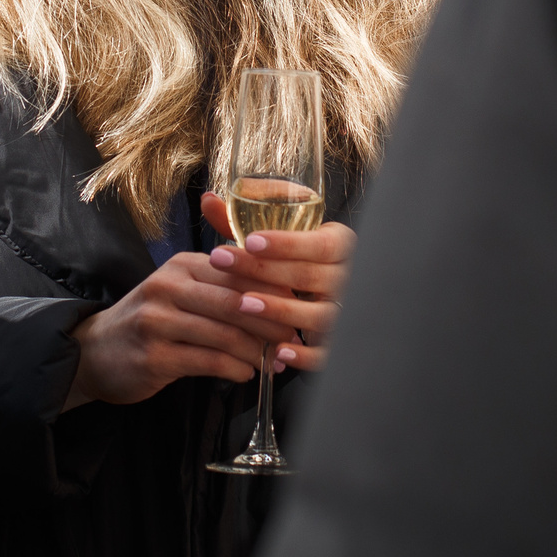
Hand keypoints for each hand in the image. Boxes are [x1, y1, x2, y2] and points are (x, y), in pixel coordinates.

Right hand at [63, 251, 307, 409]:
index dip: (272, 291)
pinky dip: (234, 368)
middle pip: (234, 302)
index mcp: (181, 266)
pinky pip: (207, 361)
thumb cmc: (151, 322)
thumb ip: (221, 288)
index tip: (296, 309)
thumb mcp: (181, 292)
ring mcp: (158, 321)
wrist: (96, 352)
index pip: (238, 272)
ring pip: (224, 333)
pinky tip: (247, 373)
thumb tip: (278, 296)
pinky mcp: (154, 355)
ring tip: (273, 362)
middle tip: (292, 339)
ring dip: (256, 351)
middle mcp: (168, 286)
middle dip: (270, 323)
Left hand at [200, 191, 352, 372]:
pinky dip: (306, 355)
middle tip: (223, 263)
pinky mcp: (340, 343)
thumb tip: (206, 200)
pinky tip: (277, 351)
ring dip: (281, 310)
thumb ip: (242, 223)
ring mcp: (347, 312)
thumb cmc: (294, 263)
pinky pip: (328, 352)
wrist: (324, 296)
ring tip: (243, 304)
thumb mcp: (275, 241)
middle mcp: (349, 278)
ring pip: (321, 314)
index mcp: (340, 245)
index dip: (286, 244)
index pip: (320, 243)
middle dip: (265, 271)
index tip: (250, 241)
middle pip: (312, 276)